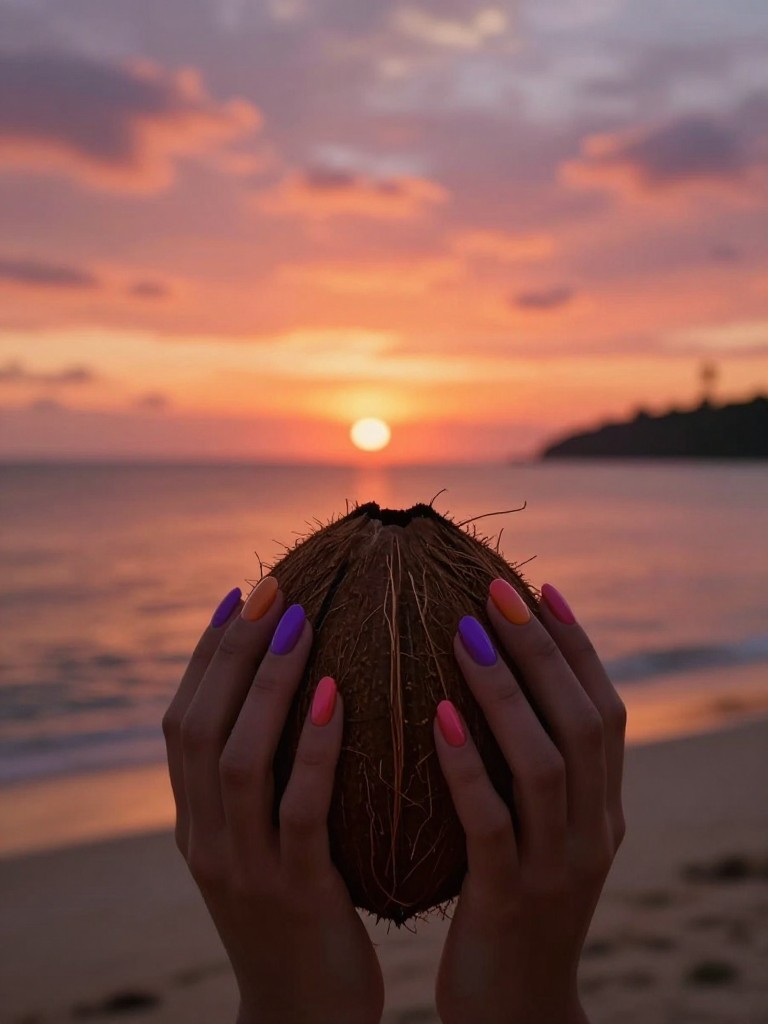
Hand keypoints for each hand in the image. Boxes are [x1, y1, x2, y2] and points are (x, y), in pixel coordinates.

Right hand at [162, 579, 384, 1023]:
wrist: (303, 1018)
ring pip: (238, 758)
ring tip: (303, 622)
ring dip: (267, 684)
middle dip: (232, 651)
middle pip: (199, 726)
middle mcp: (205, 837)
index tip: (240, 594)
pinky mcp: (291, 894)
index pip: (184, 721)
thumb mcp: (268, 846)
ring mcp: (242, 867)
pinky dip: (313, 747)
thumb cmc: (299, 918)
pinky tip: (340, 696)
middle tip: (272, 588)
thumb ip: (270, 784)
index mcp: (196, 822)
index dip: (207, 655)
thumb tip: (313, 693)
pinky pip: (299, 809)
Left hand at [433, 580, 626, 1023]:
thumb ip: (528, 775)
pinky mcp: (511, 900)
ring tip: (464, 633)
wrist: (515, 1015)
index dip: (577, 647)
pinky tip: (435, 717)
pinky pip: (491, 822)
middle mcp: (593, 830)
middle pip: (580, 721)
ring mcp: (557, 867)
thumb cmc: (512, 910)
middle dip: (542, 649)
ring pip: (544, 762)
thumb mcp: (536, 837)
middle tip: (497, 590)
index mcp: (601, 809)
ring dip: (505, 692)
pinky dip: (468, 765)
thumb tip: (487, 688)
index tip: (542, 588)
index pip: (602, 712)